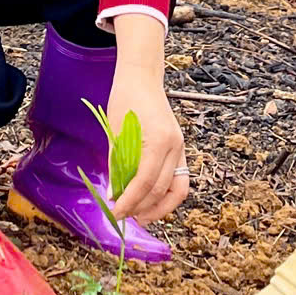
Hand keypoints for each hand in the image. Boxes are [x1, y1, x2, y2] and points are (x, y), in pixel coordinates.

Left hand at [105, 38, 186, 224]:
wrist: (142, 77)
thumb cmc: (125, 99)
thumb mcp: (116, 132)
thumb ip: (117, 164)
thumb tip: (115, 193)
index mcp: (158, 140)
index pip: (144, 182)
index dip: (130, 202)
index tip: (116, 213)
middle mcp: (175, 146)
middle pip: (162, 190)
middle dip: (143, 208)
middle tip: (124, 217)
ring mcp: (181, 147)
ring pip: (178, 189)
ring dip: (160, 208)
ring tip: (141, 216)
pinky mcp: (180, 148)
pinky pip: (179, 179)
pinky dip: (167, 194)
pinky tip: (150, 201)